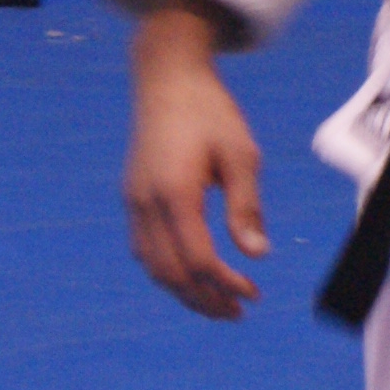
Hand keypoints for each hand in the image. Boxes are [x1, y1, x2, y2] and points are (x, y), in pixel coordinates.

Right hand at [121, 0, 268, 318]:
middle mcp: (146, 202)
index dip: (225, 285)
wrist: (167, 77)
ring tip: (218, 303)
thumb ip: (246, 206)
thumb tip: (257, 254)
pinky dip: (167, 271)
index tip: (253, 294)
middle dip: (204, 300)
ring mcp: (133, 201)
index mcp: (174, 193)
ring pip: (153, 266)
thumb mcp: (240, 154)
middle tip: (238, 312)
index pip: (198, 259)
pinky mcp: (132, 196)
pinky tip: (192, 274)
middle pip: (171, 273)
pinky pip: (144, 249)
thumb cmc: (210, 111)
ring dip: (184, 291)